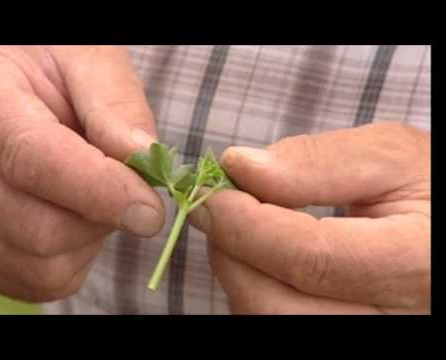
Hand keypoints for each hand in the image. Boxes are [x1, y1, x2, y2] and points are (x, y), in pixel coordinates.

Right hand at [0, 46, 164, 301]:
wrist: (16, 84)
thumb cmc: (53, 64)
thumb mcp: (86, 59)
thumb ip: (115, 104)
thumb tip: (145, 159)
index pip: (34, 160)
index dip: (100, 191)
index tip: (151, 211)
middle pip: (39, 228)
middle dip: (102, 217)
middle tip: (121, 185)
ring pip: (40, 264)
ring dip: (89, 239)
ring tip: (92, 195)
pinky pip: (36, 281)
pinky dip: (72, 259)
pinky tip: (73, 217)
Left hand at [190, 122, 429, 313]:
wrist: (439, 229)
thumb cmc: (424, 186)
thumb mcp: (388, 157)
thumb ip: (317, 162)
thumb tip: (240, 166)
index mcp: (417, 266)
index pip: (307, 258)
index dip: (244, 223)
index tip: (212, 191)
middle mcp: (392, 320)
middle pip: (274, 305)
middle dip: (230, 250)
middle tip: (220, 205)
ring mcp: (367, 334)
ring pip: (265, 319)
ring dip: (237, 269)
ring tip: (243, 224)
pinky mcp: (343, 331)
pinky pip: (274, 321)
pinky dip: (252, 286)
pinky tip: (261, 252)